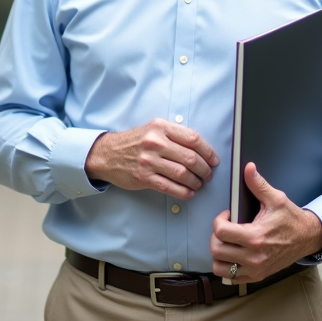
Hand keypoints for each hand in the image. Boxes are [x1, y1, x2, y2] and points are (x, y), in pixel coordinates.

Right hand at [84, 118, 219, 199]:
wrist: (107, 153)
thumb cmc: (134, 142)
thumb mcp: (153, 129)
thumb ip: (174, 135)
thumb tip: (201, 150)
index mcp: (161, 127)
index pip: (193, 139)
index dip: (208, 151)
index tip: (213, 160)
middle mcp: (155, 142)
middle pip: (190, 158)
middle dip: (204, 169)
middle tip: (208, 174)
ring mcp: (149, 161)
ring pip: (182, 173)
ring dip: (196, 182)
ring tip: (198, 184)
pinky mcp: (143, 177)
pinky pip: (170, 187)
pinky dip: (183, 192)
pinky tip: (189, 193)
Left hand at [210, 163, 321, 282]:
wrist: (307, 238)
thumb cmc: (291, 219)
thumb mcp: (276, 199)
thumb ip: (258, 184)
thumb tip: (248, 168)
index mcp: (256, 237)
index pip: (221, 232)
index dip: (219, 220)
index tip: (227, 216)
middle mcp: (254, 257)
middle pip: (216, 250)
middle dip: (216, 236)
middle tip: (226, 228)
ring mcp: (255, 269)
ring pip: (220, 267)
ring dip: (219, 254)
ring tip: (228, 242)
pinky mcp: (257, 276)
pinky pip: (231, 277)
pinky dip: (227, 267)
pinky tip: (234, 254)